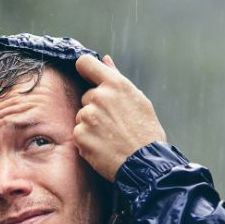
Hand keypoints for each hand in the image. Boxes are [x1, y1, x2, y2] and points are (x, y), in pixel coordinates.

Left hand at [73, 54, 166, 181]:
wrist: (145, 162)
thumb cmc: (145, 131)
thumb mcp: (137, 99)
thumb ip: (116, 78)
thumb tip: (105, 60)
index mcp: (115, 84)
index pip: (85, 63)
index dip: (85, 69)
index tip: (87, 76)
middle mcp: (98, 97)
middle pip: (86, 97)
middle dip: (95, 107)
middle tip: (114, 123)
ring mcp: (87, 116)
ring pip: (82, 116)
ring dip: (91, 125)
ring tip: (110, 136)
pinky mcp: (80, 135)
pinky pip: (79, 134)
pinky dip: (87, 141)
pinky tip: (103, 146)